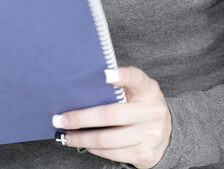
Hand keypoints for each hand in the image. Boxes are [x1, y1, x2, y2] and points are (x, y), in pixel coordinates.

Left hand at [52, 66, 171, 168]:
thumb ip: (119, 86)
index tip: (105, 74)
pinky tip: (84, 143)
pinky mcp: (144, 154)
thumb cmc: (141, 105)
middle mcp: (152, 111)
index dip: (121, 76)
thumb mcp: (137, 90)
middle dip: (82, 118)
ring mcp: (150, 135)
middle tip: (62, 119)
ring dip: (83, 138)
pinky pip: (113, 153)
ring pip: (109, 138)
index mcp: (148, 89)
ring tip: (67, 135)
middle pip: (111, 114)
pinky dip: (95, 149)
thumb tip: (83, 86)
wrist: (168, 134)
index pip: (136, 78)